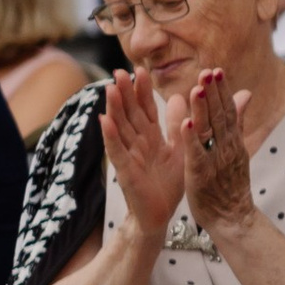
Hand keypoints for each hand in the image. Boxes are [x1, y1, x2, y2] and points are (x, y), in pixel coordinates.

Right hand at [100, 65, 183, 238]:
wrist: (160, 215)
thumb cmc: (167, 184)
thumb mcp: (178, 149)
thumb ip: (177, 124)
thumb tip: (180, 96)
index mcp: (152, 137)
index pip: (146, 109)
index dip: (142, 90)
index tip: (140, 69)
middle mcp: (138, 143)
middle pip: (130, 114)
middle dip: (124, 93)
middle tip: (119, 71)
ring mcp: (129, 156)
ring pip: (120, 128)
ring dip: (114, 109)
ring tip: (108, 88)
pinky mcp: (125, 172)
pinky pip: (117, 152)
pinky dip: (110, 137)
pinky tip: (104, 121)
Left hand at [177, 66, 257, 239]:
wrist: (233, 218)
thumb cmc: (231, 185)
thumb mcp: (238, 149)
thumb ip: (237, 121)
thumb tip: (245, 94)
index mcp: (232, 141)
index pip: (227, 110)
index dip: (221, 91)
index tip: (216, 71)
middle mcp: (226, 147)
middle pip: (220, 116)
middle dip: (214, 93)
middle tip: (209, 72)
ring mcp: (215, 161)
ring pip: (209, 131)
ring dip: (203, 109)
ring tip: (198, 89)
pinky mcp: (201, 174)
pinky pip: (196, 154)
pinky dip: (192, 138)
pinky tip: (186, 123)